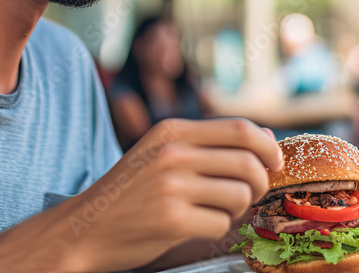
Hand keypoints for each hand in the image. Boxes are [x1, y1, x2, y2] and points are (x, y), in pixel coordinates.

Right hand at [61, 118, 282, 271]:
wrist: (83, 228)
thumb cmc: (129, 192)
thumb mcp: (160, 153)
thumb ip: (208, 144)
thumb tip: (267, 138)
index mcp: (171, 130)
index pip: (241, 129)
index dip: (267, 147)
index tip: (274, 163)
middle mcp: (173, 154)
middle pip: (248, 163)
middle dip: (259, 183)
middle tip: (249, 194)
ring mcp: (172, 187)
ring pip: (240, 196)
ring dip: (235, 209)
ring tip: (211, 210)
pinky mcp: (172, 220)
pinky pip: (221, 224)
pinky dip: (215, 229)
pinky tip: (193, 226)